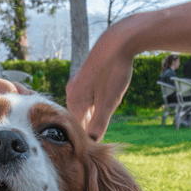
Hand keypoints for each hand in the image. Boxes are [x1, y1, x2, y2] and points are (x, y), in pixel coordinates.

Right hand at [66, 26, 134, 141]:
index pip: (76, 129)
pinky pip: (88, 97)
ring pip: (84, 108)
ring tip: (104, 126)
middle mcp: (72, 92)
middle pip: (79, 119)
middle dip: (90, 129)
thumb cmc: (113, 71)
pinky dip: (96, 104)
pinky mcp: (86, 77)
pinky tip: (105, 105)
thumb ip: (99, 124)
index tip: (97, 150)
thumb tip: (92, 142)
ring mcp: (78, 83)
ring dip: (94, 116)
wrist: (119, 41)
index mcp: (74, 100)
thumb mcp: (109, 102)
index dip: (87, 140)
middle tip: (101, 142)